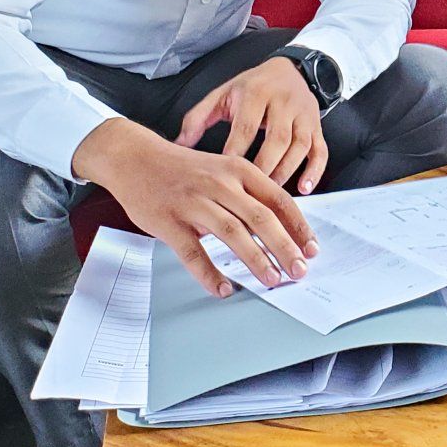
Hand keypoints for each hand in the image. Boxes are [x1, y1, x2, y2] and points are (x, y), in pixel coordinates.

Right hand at [72, 118, 316, 296]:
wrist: (134, 158)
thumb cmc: (183, 169)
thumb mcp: (222, 169)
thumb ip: (249, 194)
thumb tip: (280, 227)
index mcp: (237, 170)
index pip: (278, 199)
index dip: (298, 226)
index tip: (311, 248)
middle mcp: (219, 184)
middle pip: (260, 218)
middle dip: (284, 247)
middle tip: (298, 270)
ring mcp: (193, 202)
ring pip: (232, 233)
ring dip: (255, 259)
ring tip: (271, 279)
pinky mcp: (169, 221)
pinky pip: (192, 252)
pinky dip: (209, 273)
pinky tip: (223, 288)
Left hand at [176, 56, 328, 194]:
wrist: (289, 69)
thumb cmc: (251, 87)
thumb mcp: (222, 94)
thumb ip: (198, 118)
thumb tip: (178, 145)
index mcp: (256, 93)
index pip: (246, 126)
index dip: (236, 151)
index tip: (224, 174)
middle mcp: (283, 102)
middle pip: (277, 139)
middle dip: (264, 167)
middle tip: (249, 192)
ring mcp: (303, 115)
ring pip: (300, 146)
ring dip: (286, 172)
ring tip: (270, 194)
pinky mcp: (317, 126)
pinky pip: (321, 150)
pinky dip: (315, 170)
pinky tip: (304, 188)